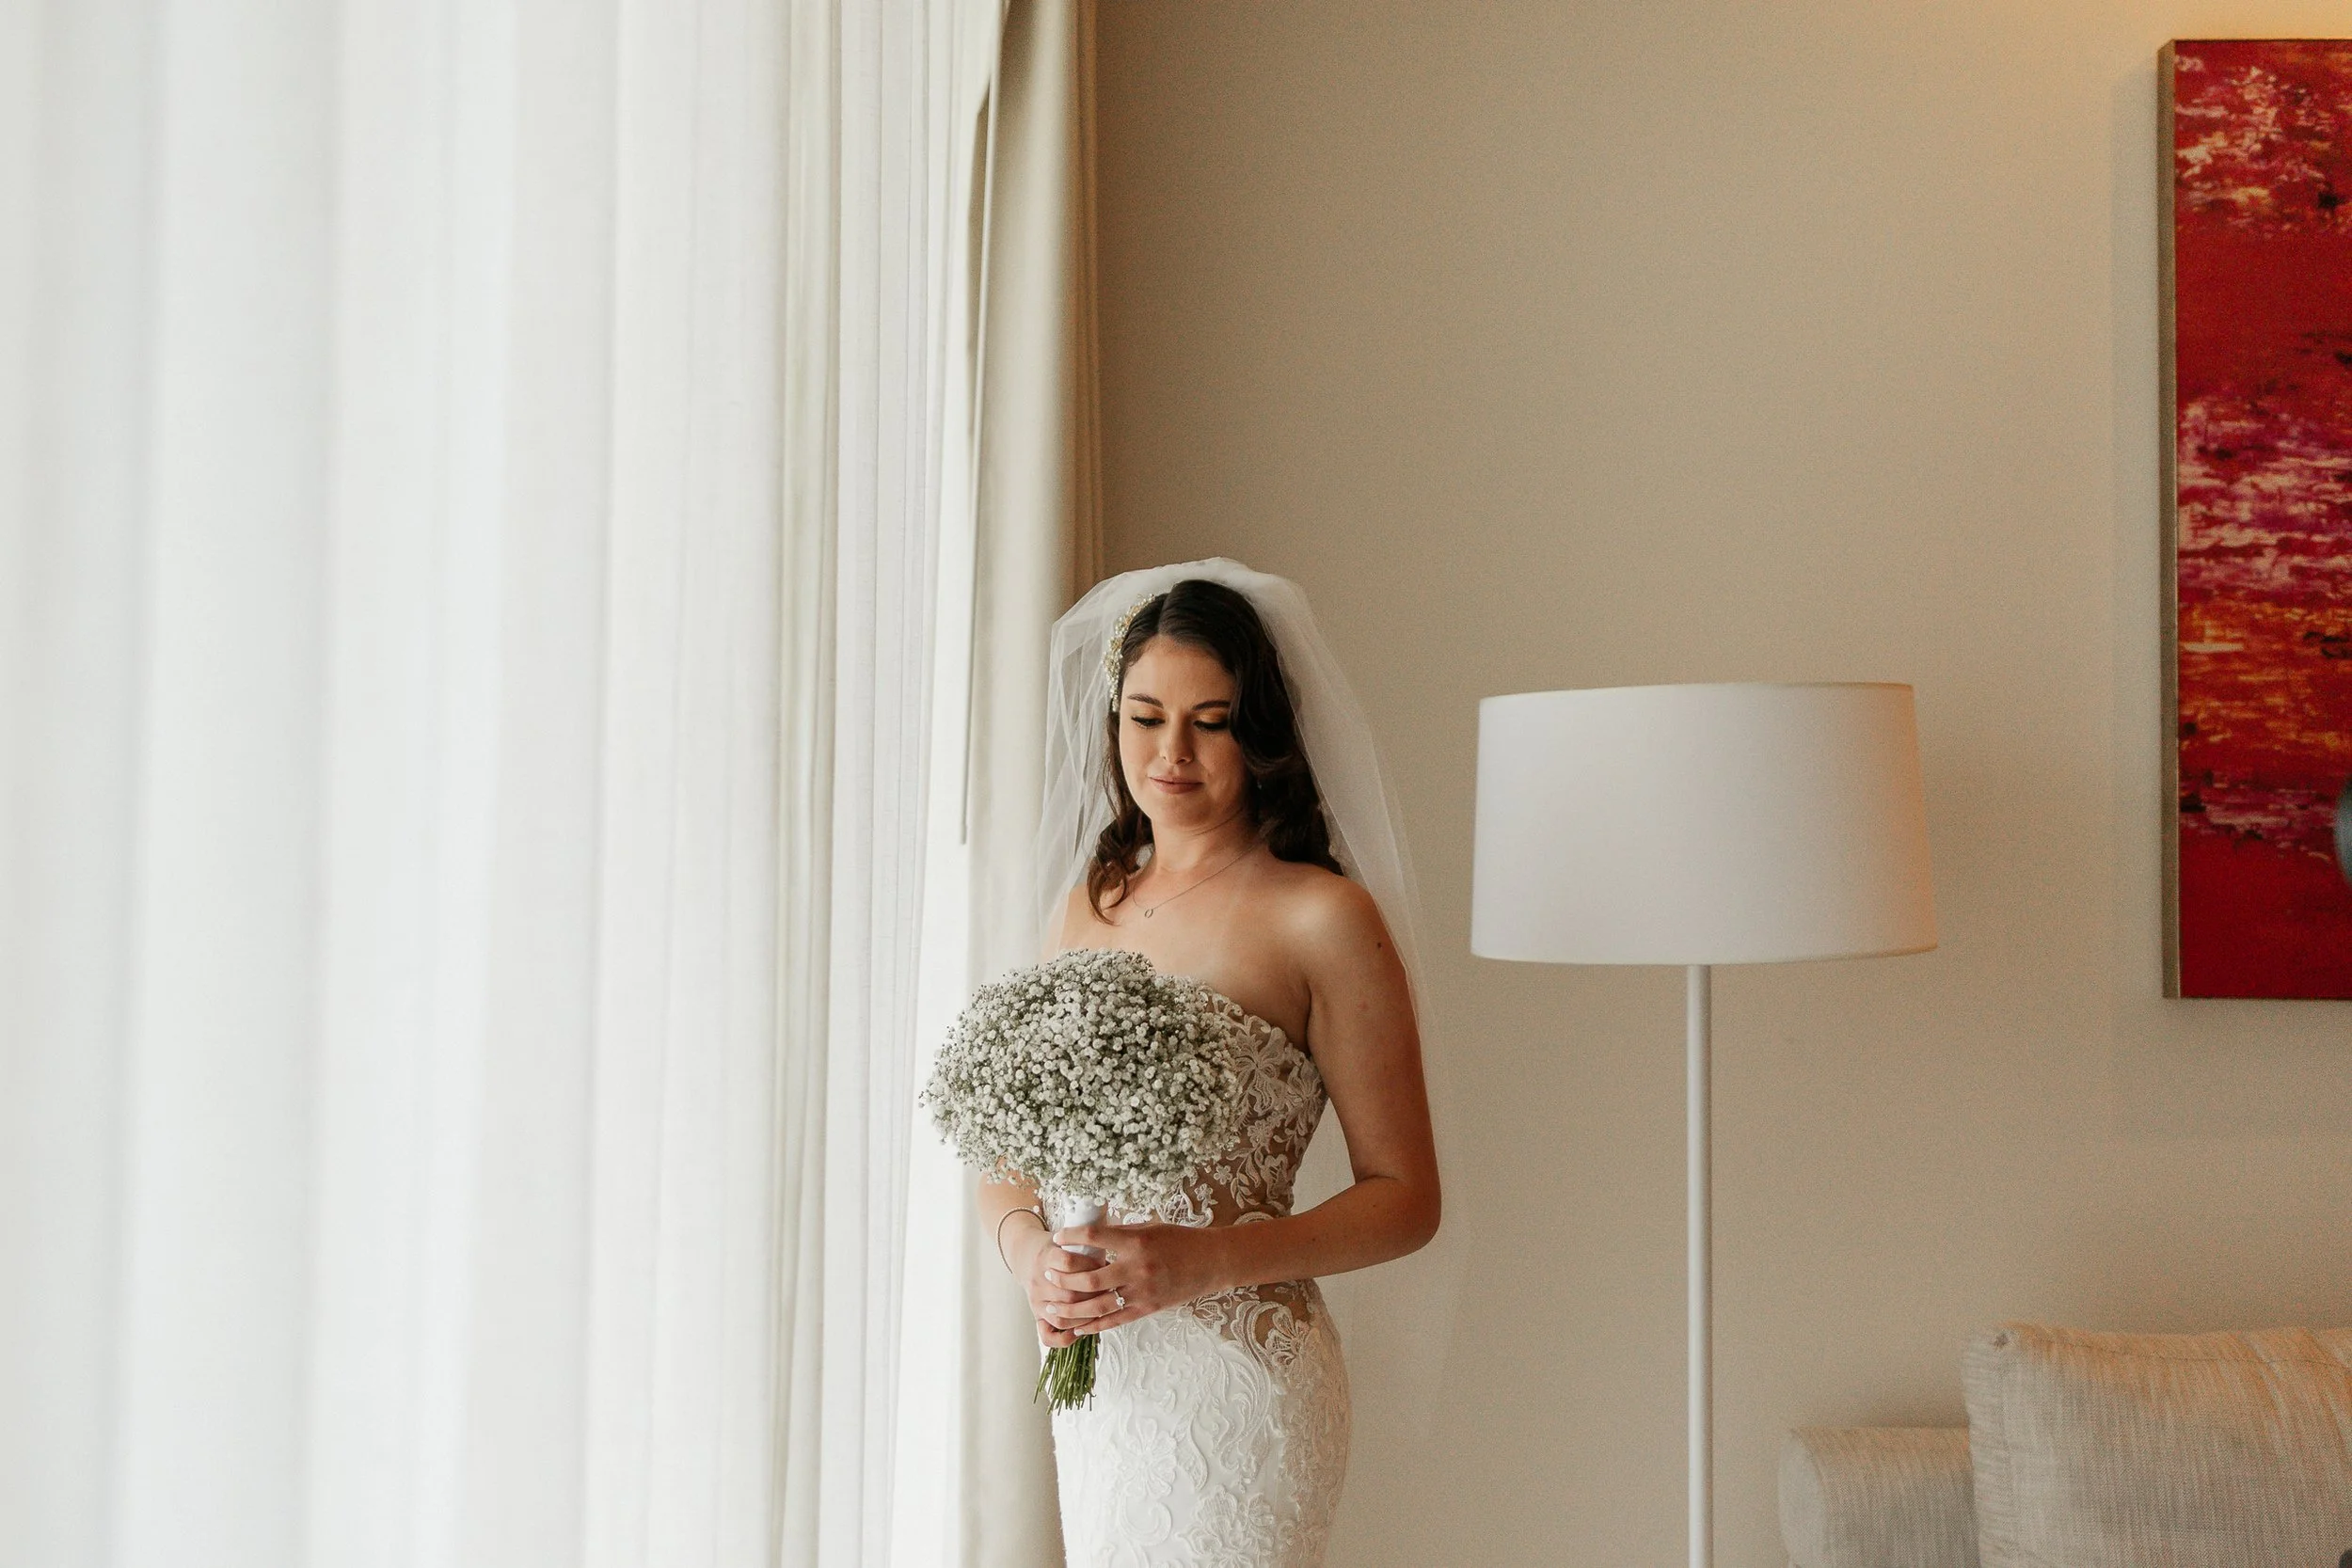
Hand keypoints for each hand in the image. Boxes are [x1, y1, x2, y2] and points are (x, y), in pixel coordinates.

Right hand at [1008, 1216, 1112, 1347]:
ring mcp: (1036, 1300)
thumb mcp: (1069, 1237)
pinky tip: (1081, 1333)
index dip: (1092, 1265)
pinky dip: (1065, 1338)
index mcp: (1047, 1255)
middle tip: (1114, 1291)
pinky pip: (1048, 1335)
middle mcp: (1038, 1280)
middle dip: (1095, 1294)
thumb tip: (1118, 1245)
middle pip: (1069, 1294)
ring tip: (1103, 1312)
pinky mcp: (1036, 1315)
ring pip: (1062, 1317)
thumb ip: (1089, 1241)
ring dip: (1086, 1317)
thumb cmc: (1058, 1247)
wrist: (1027, 1254)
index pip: (1069, 1263)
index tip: (1110, 1265)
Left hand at [1047, 1221, 1226, 1335]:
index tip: (1057, 1238)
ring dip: (1072, 1308)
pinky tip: (1078, 1326)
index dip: (1071, 1238)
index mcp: (1136, 1242)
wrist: (1212, 1262)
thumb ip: (1120, 1234)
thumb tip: (1090, 1238)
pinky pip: (1115, 1321)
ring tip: (1053, 1306)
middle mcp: (1137, 1269)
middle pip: (1089, 1279)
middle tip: (1047, 1274)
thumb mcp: (1150, 1228)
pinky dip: (1094, 1325)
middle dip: (1063, 1279)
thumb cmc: (1180, 1240)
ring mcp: (1142, 1292)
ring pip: (1098, 1306)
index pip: (1094, 1239)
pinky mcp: (1148, 1309)